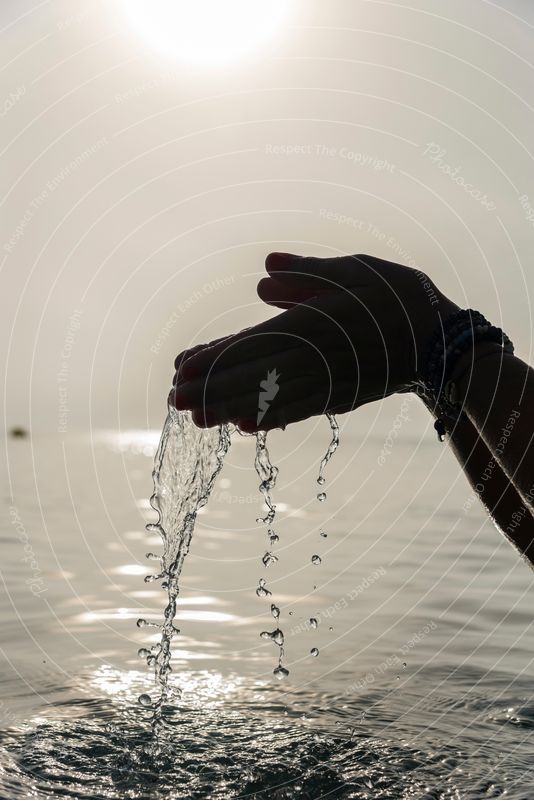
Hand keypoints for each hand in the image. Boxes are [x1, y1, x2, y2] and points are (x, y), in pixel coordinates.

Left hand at [169, 252, 458, 430]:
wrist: (442, 342)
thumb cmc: (397, 298)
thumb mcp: (355, 270)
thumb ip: (307, 274)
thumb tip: (261, 276)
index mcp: (315, 324)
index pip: (252, 344)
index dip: (214, 359)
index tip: (180, 369)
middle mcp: (317, 359)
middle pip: (254, 377)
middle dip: (212, 389)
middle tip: (174, 401)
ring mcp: (328, 384)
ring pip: (271, 400)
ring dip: (231, 409)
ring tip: (197, 418)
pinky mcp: (339, 398)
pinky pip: (299, 411)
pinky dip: (270, 420)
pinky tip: (245, 427)